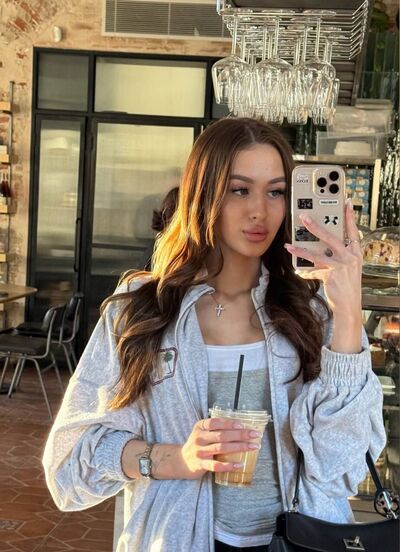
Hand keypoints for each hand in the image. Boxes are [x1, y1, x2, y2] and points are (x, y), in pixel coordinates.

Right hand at [179, 417, 260, 479]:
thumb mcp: (202, 432)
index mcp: (200, 427)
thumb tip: (241, 426)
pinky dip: (229, 465)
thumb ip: (216, 428)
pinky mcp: (200, 465)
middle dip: (240, 434)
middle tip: (255, 435)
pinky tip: (240, 465)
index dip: (230, 423)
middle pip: (222, 435)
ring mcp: (199, 452)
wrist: (181, 461)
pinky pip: (216, 465)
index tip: (244, 425)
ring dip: (239, 447)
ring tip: (253, 446)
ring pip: (221, 448)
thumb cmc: (198, 444)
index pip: (216, 422)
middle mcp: (199, 438)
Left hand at [285, 199, 362, 316]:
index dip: (349, 216)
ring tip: (289, 246)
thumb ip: (336, 255)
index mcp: (355, 252)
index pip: (353, 230)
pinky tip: (299, 271)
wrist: (349, 304)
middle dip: (315, 226)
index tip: (345, 203)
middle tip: (304, 217)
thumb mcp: (346, 267)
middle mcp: (350, 257)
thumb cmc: (347, 284)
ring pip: (317, 254)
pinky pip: (313, 270)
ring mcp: (341, 266)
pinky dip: (305, 271)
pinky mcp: (332, 275)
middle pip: (331, 237)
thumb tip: (319, 246)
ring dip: (301, 250)